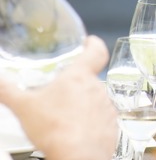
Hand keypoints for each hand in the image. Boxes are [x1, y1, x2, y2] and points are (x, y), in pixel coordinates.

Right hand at [0, 35, 117, 159]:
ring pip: (96, 98)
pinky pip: (102, 118)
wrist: (77, 156)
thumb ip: (8, 90)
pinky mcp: (111, 125)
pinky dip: (91, 122)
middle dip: (77, 83)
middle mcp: (98, 87)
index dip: (93, 44)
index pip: (96, 50)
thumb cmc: (54, 128)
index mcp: (80, 76)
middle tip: (62, 92)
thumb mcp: (24, 106)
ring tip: (66, 115)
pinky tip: (76, 130)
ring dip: (84, 103)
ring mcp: (106, 106)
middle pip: (91, 78)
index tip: (89, 42)